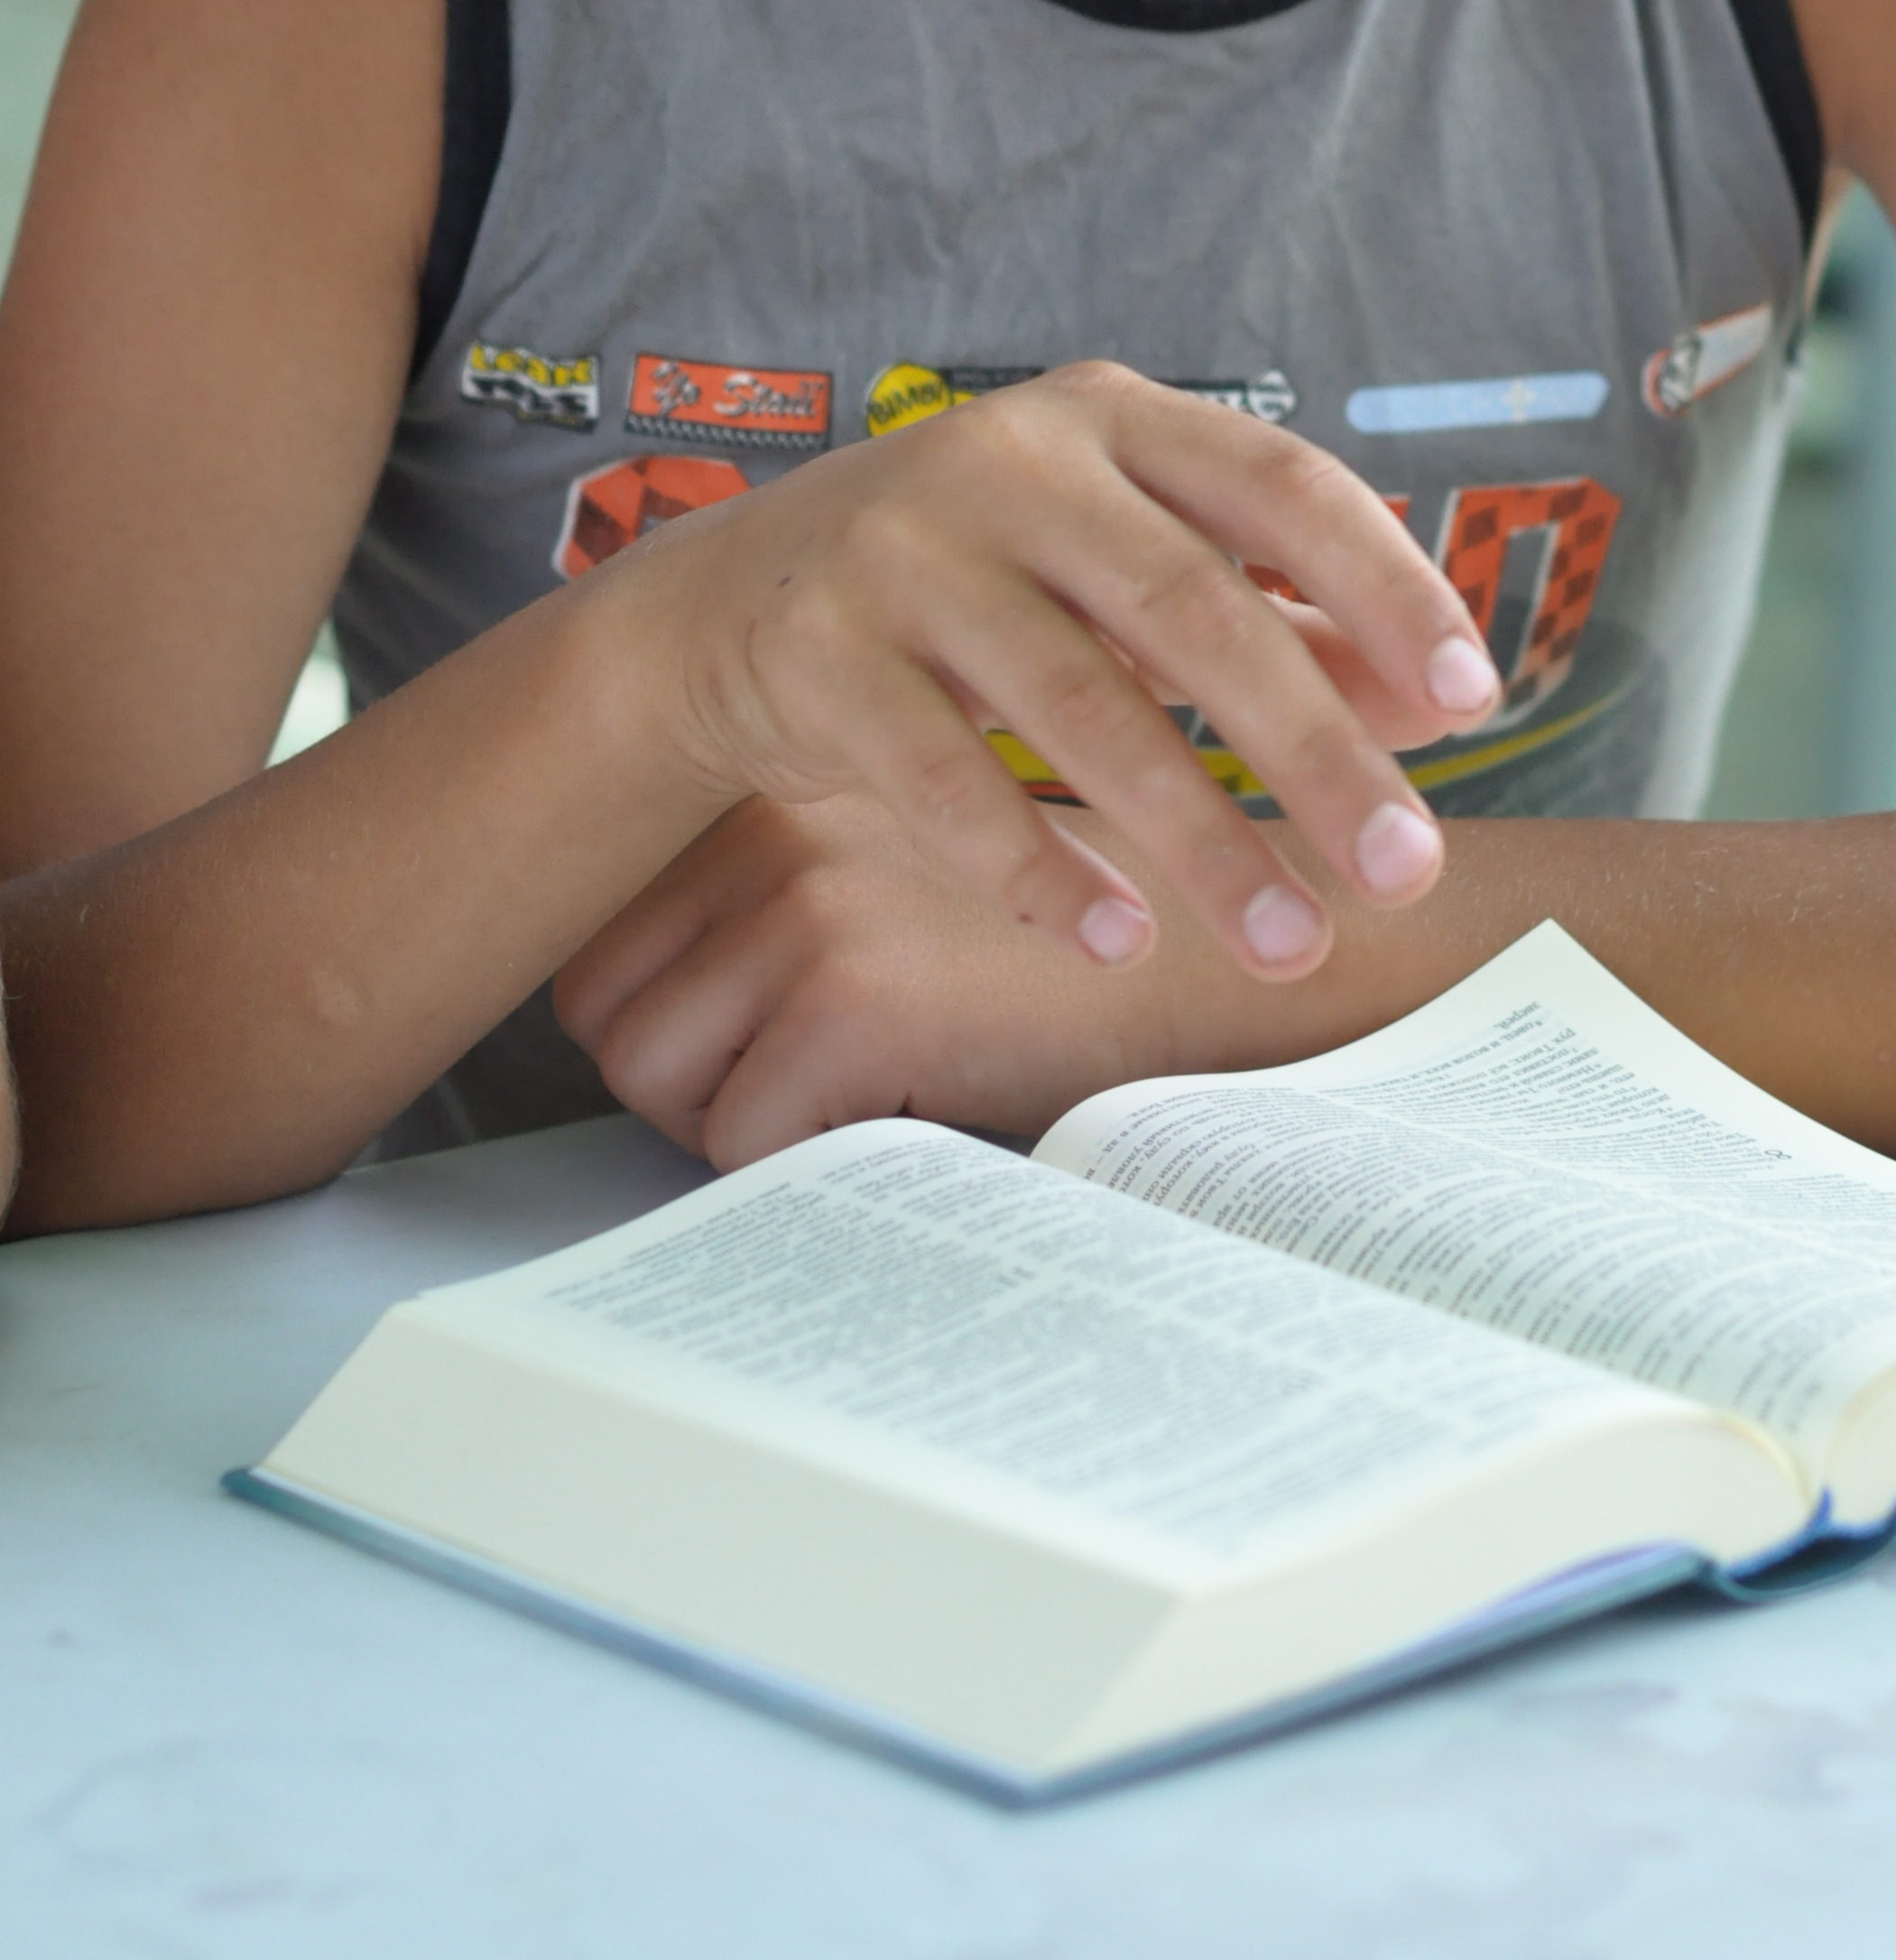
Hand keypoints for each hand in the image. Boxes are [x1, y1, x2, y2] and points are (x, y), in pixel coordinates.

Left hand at [553, 787, 1197, 1160]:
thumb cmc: (1066, 944)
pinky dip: (808, 1166)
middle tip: (798, 1097)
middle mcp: (771, 829)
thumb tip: (627, 1008)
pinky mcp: (856, 995)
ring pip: (651, 1079)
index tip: (756, 1049)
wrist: (1231, 951)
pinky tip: (907, 1116)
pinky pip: (741, 1142)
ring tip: (853, 1105)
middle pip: (600, 1008)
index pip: (604, 940)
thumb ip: (779, 902)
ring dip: (734, 1127)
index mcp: (772, 792)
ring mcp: (808, 906)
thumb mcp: (905, 877)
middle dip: (682, 1083)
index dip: (666, 1022)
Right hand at [584, 360, 1499, 984]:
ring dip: (1197, 836)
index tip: (1475, 698)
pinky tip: (1118, 940)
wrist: (727, 609)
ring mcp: (901, 549)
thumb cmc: (977, 589)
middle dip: (1314, 750)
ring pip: (1077, 704)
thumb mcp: (1122, 570)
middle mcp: (1008, 460)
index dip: (1385, 585)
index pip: (1281, 484)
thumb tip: (1437, 702)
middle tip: (1406, 870)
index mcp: (1109, 419)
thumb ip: (1278, 618)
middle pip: (1191, 608)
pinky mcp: (816, 652)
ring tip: (1290, 942)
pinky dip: (1036, 866)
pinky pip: (942, 778)